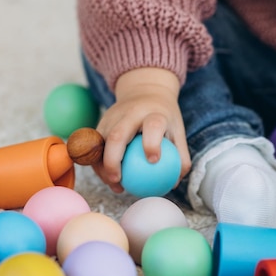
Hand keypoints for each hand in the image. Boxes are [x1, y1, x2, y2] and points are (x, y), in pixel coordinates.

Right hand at [93, 67, 190, 192]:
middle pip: (117, 135)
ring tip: (114, 184)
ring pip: (100, 142)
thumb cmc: (164, 118)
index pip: (153, 125)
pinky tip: (108, 178)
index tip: (153, 161)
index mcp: (154, 113)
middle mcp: (130, 113)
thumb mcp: (178, 131)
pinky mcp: (102, 121)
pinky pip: (96, 146)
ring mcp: (113, 116)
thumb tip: (174, 184)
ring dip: (102, 166)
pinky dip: (99, 163)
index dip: (152, 143)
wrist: (145, 91)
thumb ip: (179, 157)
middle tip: (118, 180)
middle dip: (113, 160)